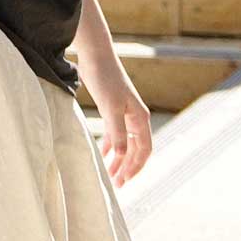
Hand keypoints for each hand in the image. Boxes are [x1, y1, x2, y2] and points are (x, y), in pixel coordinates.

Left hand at [77, 49, 156, 183]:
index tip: (125, 180)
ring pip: (125, 143)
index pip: (144, 150)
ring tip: (110, 175)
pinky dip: (110, 146)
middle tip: (117, 184)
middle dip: (127, 167)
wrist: (96, 56)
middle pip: (135, 149)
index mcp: (140, 118)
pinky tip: (103, 155)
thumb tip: (120, 156)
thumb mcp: (110, 107)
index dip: (136, 167)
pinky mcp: (112, 109)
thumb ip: (116, 133)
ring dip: (119, 159)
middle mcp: (135, 118)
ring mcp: (124, 114)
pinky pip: (115, 134)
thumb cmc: (105, 79)